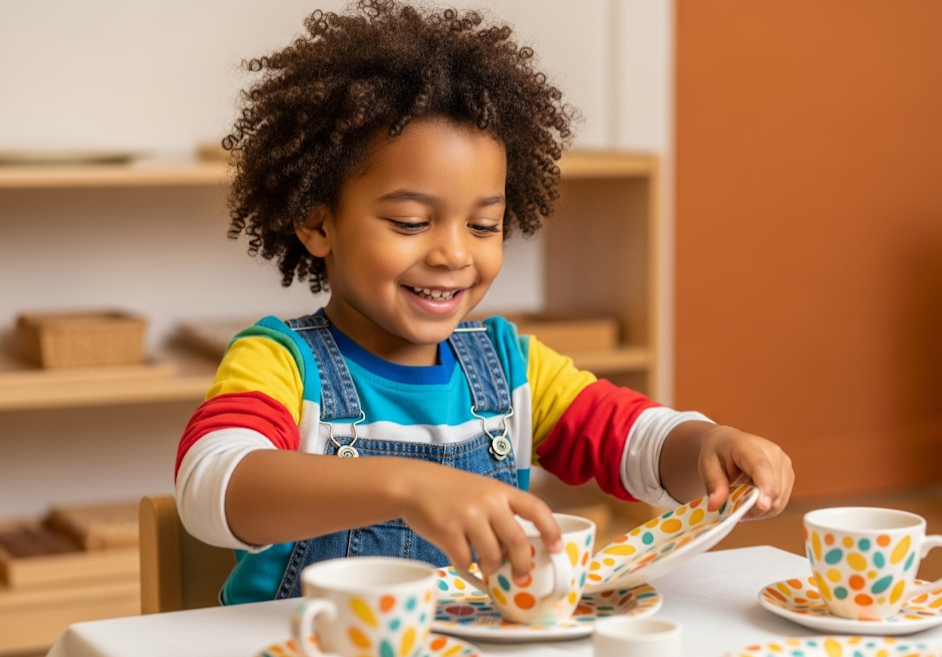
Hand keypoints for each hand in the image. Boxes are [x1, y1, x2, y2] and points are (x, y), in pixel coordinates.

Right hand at [392, 460, 561, 579]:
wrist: (412, 484)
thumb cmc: (450, 491)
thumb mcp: (482, 491)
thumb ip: (501, 512)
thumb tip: (519, 548)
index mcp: (501, 491)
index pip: (536, 508)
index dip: (551, 530)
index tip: (557, 548)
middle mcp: (488, 502)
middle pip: (518, 541)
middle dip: (522, 564)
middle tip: (520, 575)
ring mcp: (468, 516)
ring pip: (493, 556)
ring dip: (490, 567)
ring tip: (483, 563)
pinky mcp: (447, 530)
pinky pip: (465, 560)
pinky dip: (466, 565)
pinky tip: (461, 557)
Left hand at [697, 424, 793, 519]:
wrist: (728, 442)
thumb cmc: (717, 452)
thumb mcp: (707, 466)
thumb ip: (713, 485)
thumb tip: (714, 506)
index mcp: (748, 446)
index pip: (762, 467)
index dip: (765, 487)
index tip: (762, 506)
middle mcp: (772, 452)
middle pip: (774, 488)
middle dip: (756, 508)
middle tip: (736, 512)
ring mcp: (783, 463)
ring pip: (780, 498)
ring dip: (761, 510)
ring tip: (742, 506)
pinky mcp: (788, 474)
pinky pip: (781, 500)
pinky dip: (767, 508)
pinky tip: (752, 504)